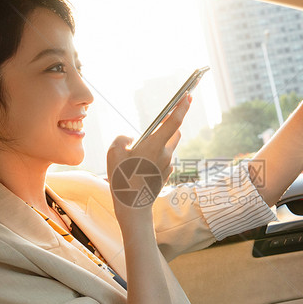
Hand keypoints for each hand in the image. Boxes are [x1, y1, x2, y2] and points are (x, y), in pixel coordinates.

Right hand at [106, 94, 190, 224]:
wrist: (133, 208)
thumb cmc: (122, 179)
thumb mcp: (113, 153)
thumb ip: (123, 138)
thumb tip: (133, 139)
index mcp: (155, 145)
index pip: (174, 121)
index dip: (182, 107)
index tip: (188, 95)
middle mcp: (166, 154)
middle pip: (174, 133)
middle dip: (169, 125)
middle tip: (158, 124)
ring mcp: (168, 165)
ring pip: (167, 147)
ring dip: (158, 143)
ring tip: (138, 153)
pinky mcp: (165, 174)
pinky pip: (163, 159)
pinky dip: (155, 157)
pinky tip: (140, 167)